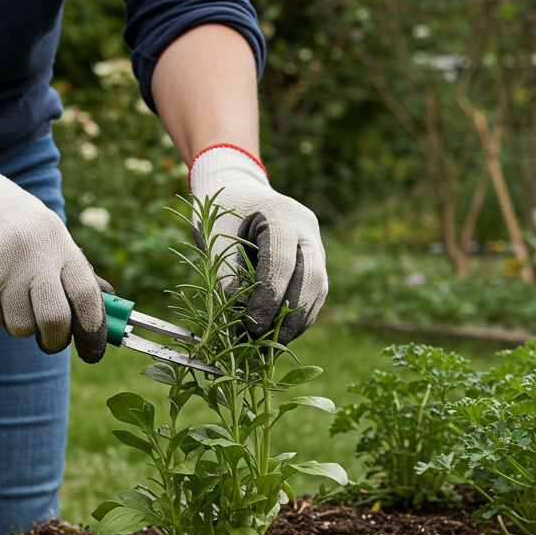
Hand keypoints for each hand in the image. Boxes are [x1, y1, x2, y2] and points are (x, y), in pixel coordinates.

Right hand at [0, 133, 108, 362]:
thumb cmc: (11, 221)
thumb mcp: (48, 234)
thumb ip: (73, 269)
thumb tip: (108, 302)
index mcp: (59, 243)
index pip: (87, 295)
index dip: (94, 330)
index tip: (91, 351)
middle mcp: (33, 255)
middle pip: (54, 321)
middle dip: (54, 341)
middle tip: (48, 341)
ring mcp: (0, 267)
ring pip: (19, 327)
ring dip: (16, 323)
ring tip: (7, 295)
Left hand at [189, 145, 326, 344]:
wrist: (236, 191)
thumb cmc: (219, 215)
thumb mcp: (216, 244)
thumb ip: (229, 281)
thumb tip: (241, 327)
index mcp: (281, 214)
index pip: (282, 264)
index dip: (269, 300)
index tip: (252, 327)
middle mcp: (306, 227)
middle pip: (311, 278)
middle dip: (290, 316)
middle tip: (266, 343)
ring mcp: (316, 242)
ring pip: (319, 288)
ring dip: (298, 320)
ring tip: (273, 343)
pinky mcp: (316, 258)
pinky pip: (315, 290)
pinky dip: (300, 313)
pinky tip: (281, 331)